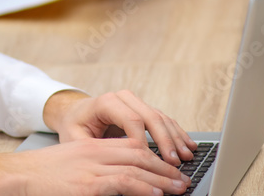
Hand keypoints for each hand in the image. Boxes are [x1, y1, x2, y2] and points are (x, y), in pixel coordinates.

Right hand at [0, 139, 190, 195]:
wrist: (18, 175)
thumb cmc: (42, 175)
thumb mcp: (72, 164)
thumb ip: (95, 168)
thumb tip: (119, 180)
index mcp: (92, 146)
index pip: (132, 146)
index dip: (155, 157)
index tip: (171, 169)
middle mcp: (95, 152)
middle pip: (140, 155)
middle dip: (165, 168)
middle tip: (183, 180)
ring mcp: (92, 167)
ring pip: (137, 168)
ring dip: (162, 179)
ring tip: (179, 188)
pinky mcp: (88, 184)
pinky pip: (123, 182)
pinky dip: (143, 187)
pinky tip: (156, 193)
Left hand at [43, 90, 195, 166]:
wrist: (75, 113)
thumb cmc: (74, 127)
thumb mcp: (76, 138)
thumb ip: (94, 149)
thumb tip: (112, 164)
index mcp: (105, 102)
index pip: (131, 120)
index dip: (143, 142)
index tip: (151, 162)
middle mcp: (123, 98)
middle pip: (150, 117)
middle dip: (165, 141)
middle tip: (175, 162)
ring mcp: (135, 102)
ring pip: (160, 118)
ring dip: (175, 138)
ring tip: (187, 156)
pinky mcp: (143, 110)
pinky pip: (164, 120)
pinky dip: (177, 133)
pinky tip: (188, 145)